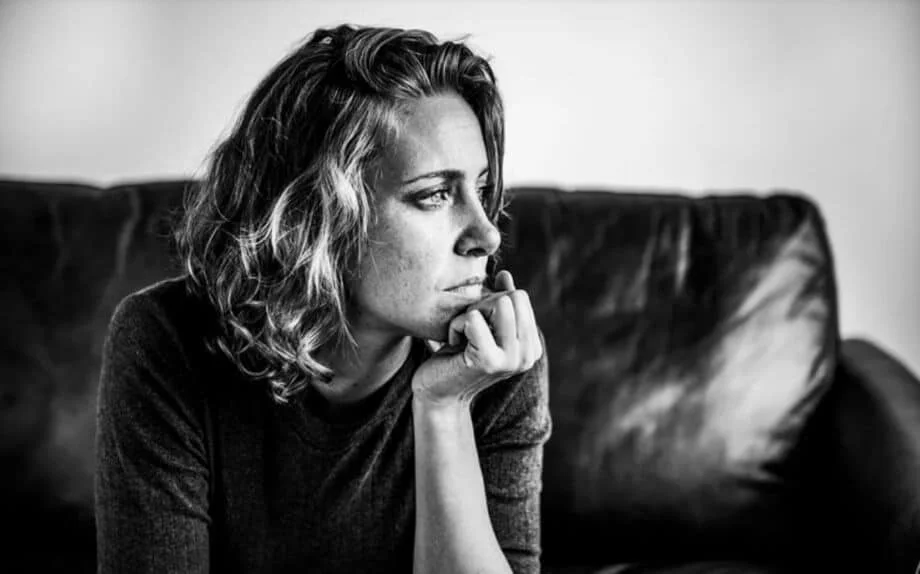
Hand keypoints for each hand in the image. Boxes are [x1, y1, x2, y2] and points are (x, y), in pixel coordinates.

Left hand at [411, 270, 542, 407]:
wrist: (437, 392)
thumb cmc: (457, 356)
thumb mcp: (483, 326)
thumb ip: (499, 301)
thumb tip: (504, 275)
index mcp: (532, 346)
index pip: (520, 297)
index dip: (491, 304)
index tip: (479, 329)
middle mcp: (528, 355)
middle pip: (511, 297)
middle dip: (482, 306)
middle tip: (468, 331)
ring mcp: (512, 360)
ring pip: (496, 303)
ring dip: (470, 315)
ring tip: (462, 338)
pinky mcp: (489, 361)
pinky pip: (473, 318)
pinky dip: (456, 326)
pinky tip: (454, 345)